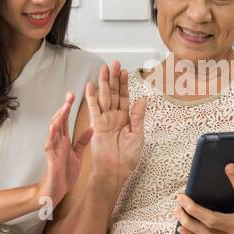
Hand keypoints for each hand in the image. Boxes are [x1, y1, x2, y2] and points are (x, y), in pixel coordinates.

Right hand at [36, 91, 92, 209]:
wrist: (55, 191)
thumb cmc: (64, 173)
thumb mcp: (78, 155)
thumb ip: (82, 141)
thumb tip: (91, 127)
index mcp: (64, 140)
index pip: (66, 120)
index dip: (69, 107)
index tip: (74, 95)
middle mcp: (57, 141)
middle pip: (60, 120)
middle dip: (64, 107)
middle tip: (70, 94)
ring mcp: (53, 148)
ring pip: (54, 129)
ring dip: (59, 117)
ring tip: (65, 105)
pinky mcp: (51, 158)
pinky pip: (50, 144)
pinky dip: (51, 135)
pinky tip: (54, 126)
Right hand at [84, 61, 146, 184]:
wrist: (116, 170)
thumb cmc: (127, 158)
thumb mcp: (138, 134)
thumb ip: (138, 116)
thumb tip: (143, 99)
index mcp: (125, 119)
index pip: (124, 97)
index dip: (124, 84)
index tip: (124, 71)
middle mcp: (114, 117)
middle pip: (113, 93)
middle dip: (113, 78)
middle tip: (114, 64)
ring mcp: (105, 120)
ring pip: (104, 97)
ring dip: (103, 83)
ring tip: (104, 69)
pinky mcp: (97, 125)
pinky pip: (94, 108)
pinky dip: (92, 97)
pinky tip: (91, 86)